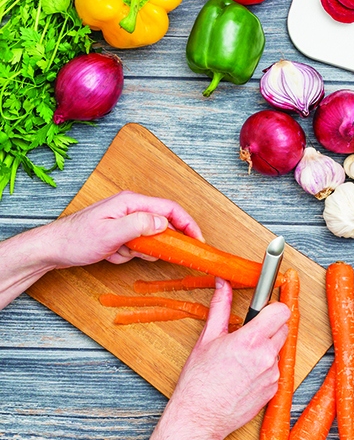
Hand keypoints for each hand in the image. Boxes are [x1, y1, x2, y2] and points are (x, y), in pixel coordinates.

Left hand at [44, 190, 202, 267]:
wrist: (52, 249)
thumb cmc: (75, 240)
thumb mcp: (110, 234)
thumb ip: (140, 225)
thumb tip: (164, 223)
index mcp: (131, 202)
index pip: (170, 209)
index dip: (188, 224)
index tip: (198, 240)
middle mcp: (131, 208)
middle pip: (162, 223)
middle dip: (160, 242)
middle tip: (158, 254)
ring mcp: (125, 220)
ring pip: (149, 237)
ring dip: (139, 251)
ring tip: (119, 252)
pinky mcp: (120, 232)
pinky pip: (136, 246)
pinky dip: (127, 254)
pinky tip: (111, 254)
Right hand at [152, 279, 289, 439]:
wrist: (199, 416)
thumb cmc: (199, 382)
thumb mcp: (207, 338)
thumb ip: (220, 306)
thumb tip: (222, 284)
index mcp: (250, 340)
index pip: (281, 311)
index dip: (273, 307)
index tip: (264, 309)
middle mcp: (266, 356)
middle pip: (283, 328)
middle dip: (269, 327)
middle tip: (248, 334)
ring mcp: (272, 374)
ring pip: (278, 349)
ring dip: (266, 348)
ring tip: (242, 357)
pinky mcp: (274, 389)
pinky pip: (275, 369)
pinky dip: (265, 367)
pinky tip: (245, 373)